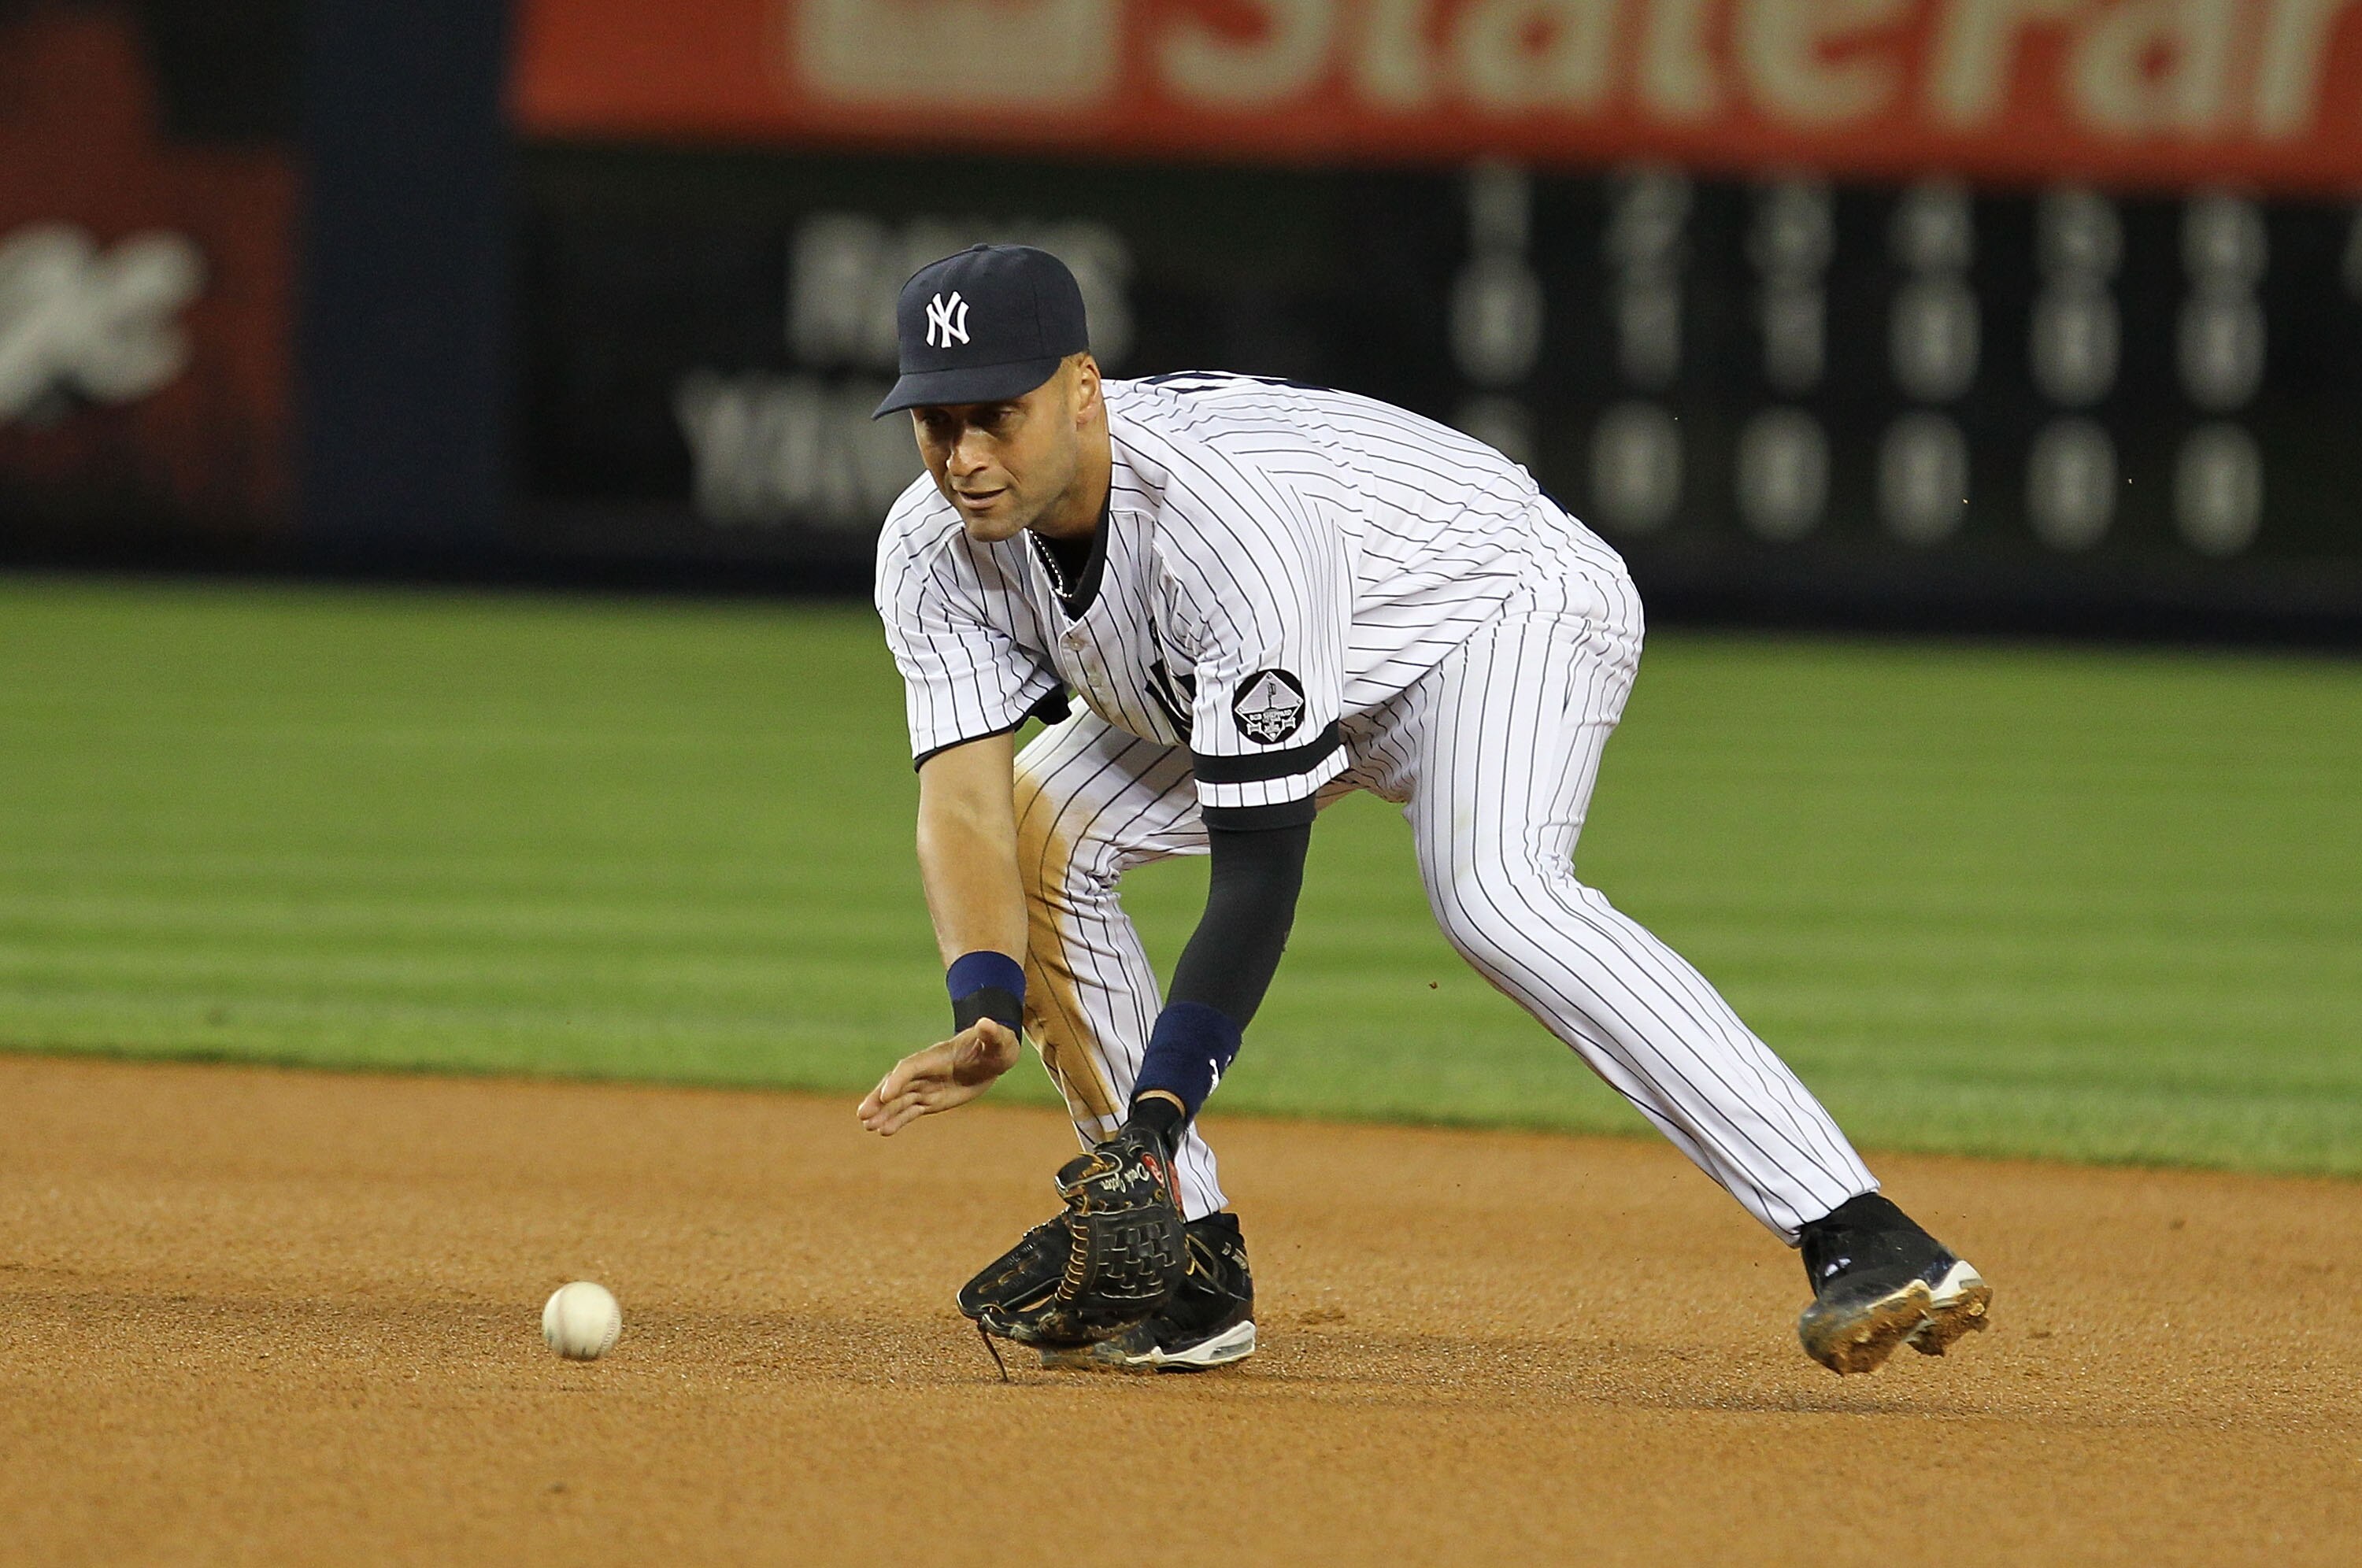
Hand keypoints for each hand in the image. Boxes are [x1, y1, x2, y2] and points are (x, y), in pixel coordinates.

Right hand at [857, 1019, 1022, 1134]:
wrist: (993, 1056)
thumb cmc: (996, 1045)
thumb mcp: (998, 1040)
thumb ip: (991, 1033)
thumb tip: (987, 1022)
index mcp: (936, 1056)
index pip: (911, 1067)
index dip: (898, 1080)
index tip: (886, 1095)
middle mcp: (925, 1071)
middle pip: (896, 1085)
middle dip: (880, 1098)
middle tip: (862, 1114)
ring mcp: (926, 1086)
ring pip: (899, 1101)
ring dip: (883, 1113)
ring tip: (868, 1127)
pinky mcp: (930, 1100)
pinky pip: (910, 1111)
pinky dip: (897, 1121)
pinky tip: (883, 1131)